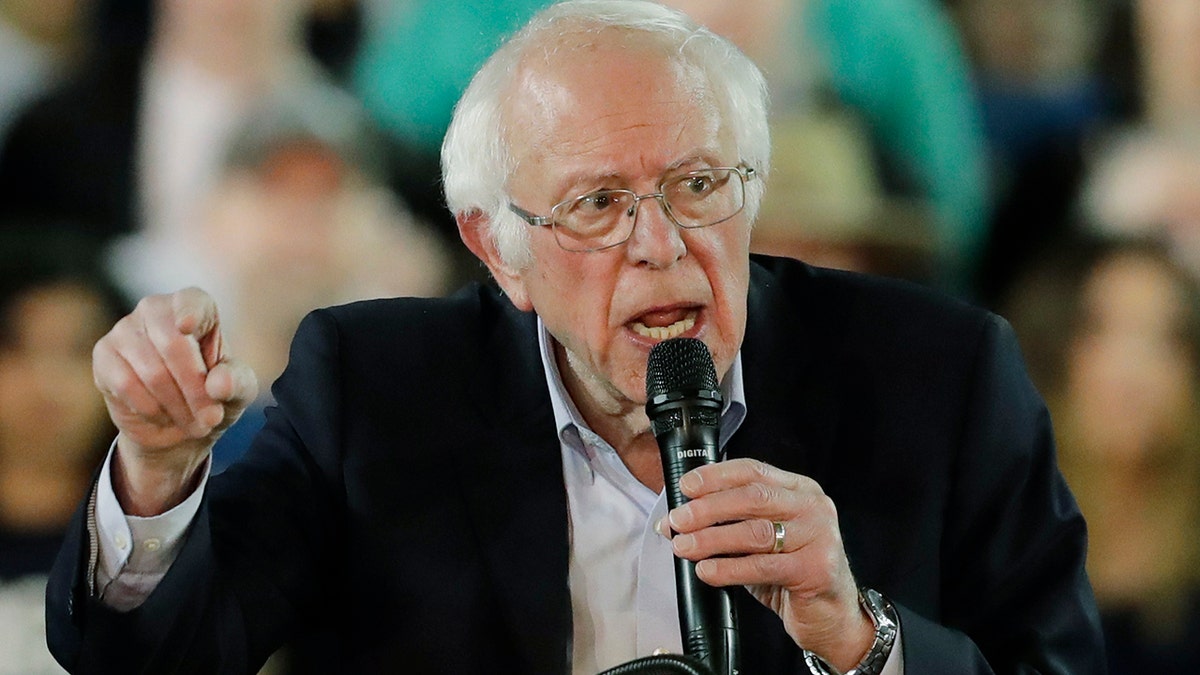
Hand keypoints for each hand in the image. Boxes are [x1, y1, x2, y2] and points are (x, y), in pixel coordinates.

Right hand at [92, 288, 257, 514]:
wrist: (177, 426)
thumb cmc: (213, 396)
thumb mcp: (238, 391)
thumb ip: (236, 383)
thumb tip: (218, 385)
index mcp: (195, 307)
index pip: (192, 301)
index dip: (190, 312)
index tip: (187, 327)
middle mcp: (156, 309)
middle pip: (173, 345)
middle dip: (195, 389)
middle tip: (211, 418)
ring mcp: (125, 329)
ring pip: (151, 371)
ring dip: (177, 405)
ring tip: (193, 423)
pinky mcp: (104, 354)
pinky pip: (126, 384)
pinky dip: (150, 408)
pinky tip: (162, 416)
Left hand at [662, 458, 873, 670]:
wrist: (830, 615)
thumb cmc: (791, 572)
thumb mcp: (761, 539)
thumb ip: (728, 523)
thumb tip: (676, 521)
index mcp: (799, 489)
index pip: (753, 471)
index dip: (716, 476)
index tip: (686, 486)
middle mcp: (812, 507)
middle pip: (753, 497)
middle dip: (708, 508)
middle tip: (678, 521)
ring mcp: (818, 536)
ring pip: (756, 532)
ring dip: (712, 538)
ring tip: (684, 546)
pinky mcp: (816, 569)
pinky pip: (763, 566)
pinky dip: (729, 569)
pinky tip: (707, 571)